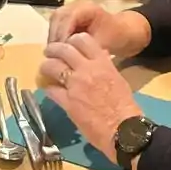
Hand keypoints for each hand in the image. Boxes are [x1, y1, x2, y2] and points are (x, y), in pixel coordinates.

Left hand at [38, 34, 141, 160]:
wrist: (123, 129)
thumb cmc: (125, 106)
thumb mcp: (118, 79)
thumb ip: (106, 67)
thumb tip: (99, 57)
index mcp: (102, 63)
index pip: (83, 40)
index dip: (72, 40)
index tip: (68, 43)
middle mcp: (86, 69)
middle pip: (63, 49)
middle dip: (54, 49)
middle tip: (49, 52)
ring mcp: (75, 85)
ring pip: (52, 66)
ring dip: (46, 66)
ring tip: (44, 68)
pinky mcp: (67, 102)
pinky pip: (50, 89)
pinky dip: (47, 87)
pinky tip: (47, 88)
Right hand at [47, 0, 151, 55]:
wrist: (123, 32)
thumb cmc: (115, 36)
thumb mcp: (103, 43)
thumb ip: (86, 48)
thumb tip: (70, 56)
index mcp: (87, 7)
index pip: (68, 18)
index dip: (62, 34)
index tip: (59, 51)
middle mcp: (77, 4)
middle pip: (57, 17)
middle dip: (54, 36)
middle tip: (52, 54)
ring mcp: (71, 9)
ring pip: (54, 20)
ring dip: (53, 36)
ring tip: (53, 53)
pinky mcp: (68, 17)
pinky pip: (56, 25)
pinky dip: (55, 36)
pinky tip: (56, 50)